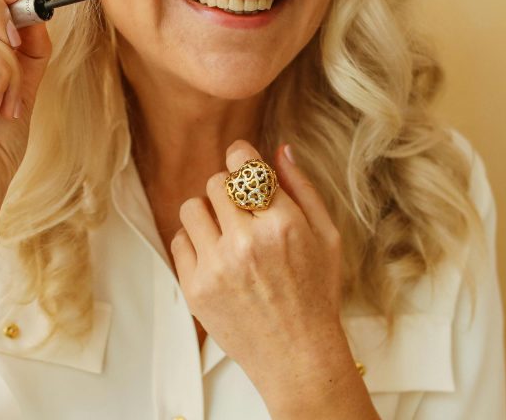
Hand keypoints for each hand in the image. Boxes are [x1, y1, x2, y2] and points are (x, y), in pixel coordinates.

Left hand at [170, 140, 343, 380]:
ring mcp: (216, 266)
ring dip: (208, 213)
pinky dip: (195, 242)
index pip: (243, 164)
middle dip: (229, 190)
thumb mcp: (326, 236)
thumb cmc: (317, 294)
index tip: (242, 164)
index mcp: (282, 224)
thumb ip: (302, 188)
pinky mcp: (195, 288)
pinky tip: (217, 257)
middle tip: (243, 210)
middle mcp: (246, 242)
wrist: (298, 355)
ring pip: (192, 207)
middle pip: (216, 182)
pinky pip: (179, 240)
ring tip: (227, 233)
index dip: (241, 157)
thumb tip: (279, 149)